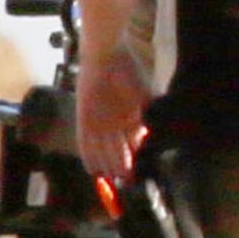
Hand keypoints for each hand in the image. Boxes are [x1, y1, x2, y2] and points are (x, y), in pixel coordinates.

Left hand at [76, 50, 150, 183]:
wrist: (108, 54)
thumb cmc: (130, 70)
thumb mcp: (146, 95)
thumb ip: (148, 117)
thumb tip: (154, 137)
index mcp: (130, 118)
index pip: (133, 147)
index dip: (136, 161)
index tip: (140, 175)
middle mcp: (113, 124)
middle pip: (118, 152)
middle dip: (122, 167)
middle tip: (128, 183)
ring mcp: (98, 122)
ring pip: (103, 151)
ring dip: (108, 166)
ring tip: (114, 181)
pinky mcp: (84, 119)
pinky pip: (84, 143)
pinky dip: (89, 156)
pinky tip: (93, 170)